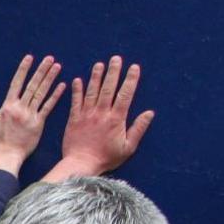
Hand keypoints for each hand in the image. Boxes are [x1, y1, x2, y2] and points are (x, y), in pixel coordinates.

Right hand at [0, 53, 63, 173]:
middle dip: (41, 70)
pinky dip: (55, 96)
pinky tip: (62, 86)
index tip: (30, 58)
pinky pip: (48, 108)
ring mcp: (30, 115)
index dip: (23, 69)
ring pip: (41, 93)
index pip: (16, 83)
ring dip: (50, 79)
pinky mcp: (39, 124)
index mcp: (7, 106)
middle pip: (32, 85)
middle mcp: (20, 108)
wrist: (6, 157)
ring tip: (57, 66)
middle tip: (49, 58)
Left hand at [51, 55, 152, 179]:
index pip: (125, 94)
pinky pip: (75, 101)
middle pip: (108, 88)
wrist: (81, 164)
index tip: (134, 67)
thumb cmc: (106, 158)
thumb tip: (149, 113)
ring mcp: (86, 115)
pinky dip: (77, 90)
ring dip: (96, 77)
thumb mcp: (128, 147)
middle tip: (116, 58)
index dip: (130, 80)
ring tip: (99, 64)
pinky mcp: (74, 119)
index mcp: (116, 119)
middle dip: (113, 72)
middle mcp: (101, 113)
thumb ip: (138, 129)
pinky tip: (77, 79)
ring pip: (92, 91)